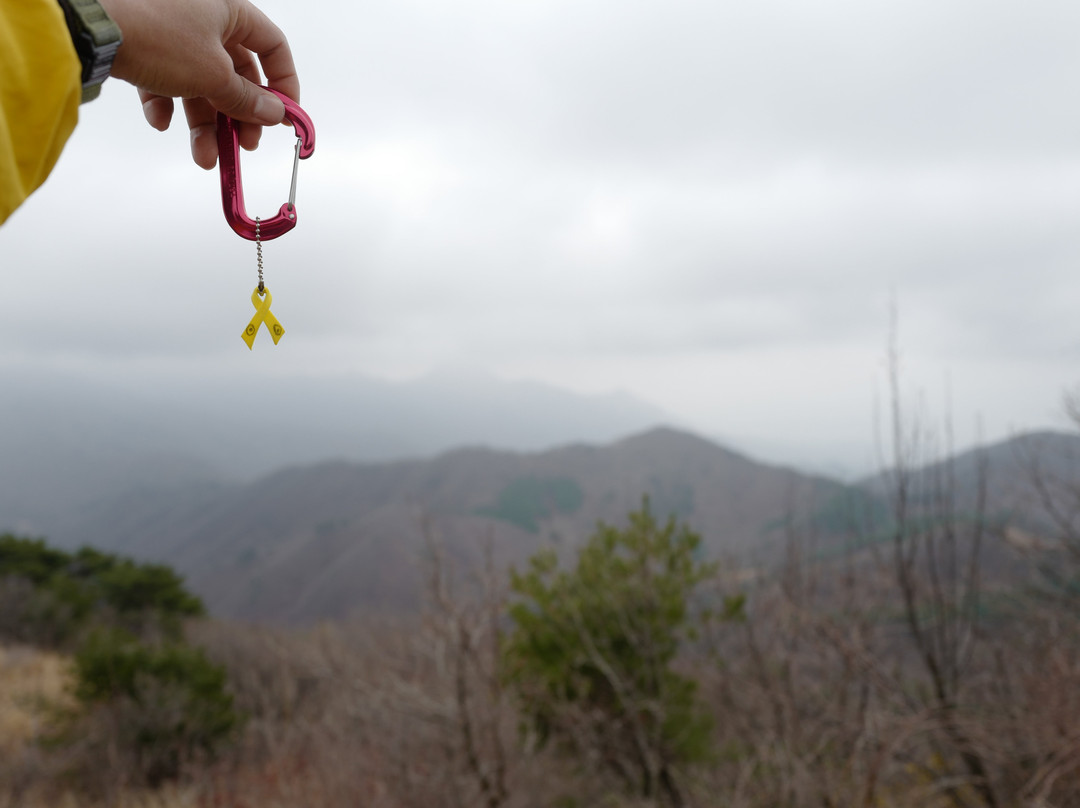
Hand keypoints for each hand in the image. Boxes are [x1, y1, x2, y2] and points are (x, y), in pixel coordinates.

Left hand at [99, 0, 299, 168]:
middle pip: (236, 73)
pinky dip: (168, 104)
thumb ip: (248, 99)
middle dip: (239, 115)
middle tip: (243, 145)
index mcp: (230, 9)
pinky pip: (167, 79)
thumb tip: (275, 114)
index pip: (273, 47)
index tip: (283, 117)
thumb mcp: (214, 75)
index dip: (284, 84)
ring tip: (204, 156)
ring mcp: (173, 30)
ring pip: (201, 83)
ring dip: (205, 124)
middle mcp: (204, 15)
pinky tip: (160, 121)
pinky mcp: (145, 44)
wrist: (91, 27)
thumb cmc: (156, 35)